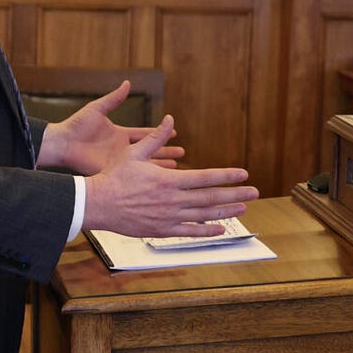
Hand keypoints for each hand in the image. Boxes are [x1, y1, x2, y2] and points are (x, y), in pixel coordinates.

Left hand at [35, 80, 183, 175]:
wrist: (63, 142)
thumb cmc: (76, 125)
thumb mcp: (98, 108)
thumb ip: (114, 98)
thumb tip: (128, 83)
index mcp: (120, 133)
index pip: (145, 133)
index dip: (160, 132)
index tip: (175, 132)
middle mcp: (122, 148)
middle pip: (150, 149)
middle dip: (166, 151)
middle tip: (183, 153)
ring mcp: (119, 160)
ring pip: (145, 163)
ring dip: (161, 165)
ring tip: (178, 167)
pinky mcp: (114, 170)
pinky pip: (134, 173)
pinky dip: (148, 175)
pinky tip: (161, 177)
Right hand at [82, 118, 257, 237]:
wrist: (97, 203)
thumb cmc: (114, 177)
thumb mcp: (134, 153)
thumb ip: (156, 138)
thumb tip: (170, 119)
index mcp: (169, 179)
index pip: (206, 177)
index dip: (227, 175)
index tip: (243, 174)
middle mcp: (173, 199)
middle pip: (211, 197)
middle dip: (235, 194)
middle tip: (254, 192)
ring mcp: (168, 217)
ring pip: (204, 215)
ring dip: (226, 211)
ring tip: (243, 208)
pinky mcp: (161, 230)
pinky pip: (189, 232)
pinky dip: (207, 231)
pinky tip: (220, 228)